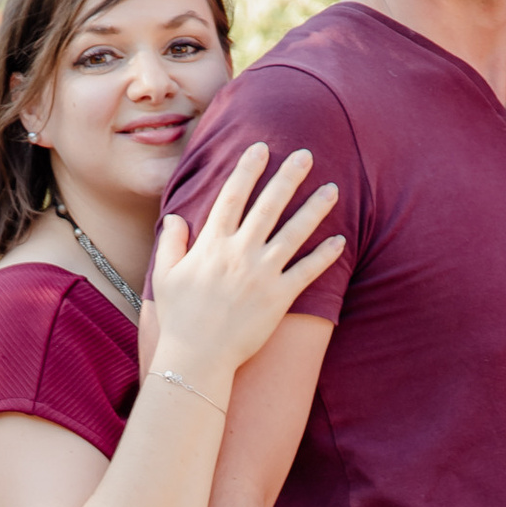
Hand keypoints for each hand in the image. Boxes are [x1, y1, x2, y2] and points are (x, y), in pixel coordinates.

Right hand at [149, 144, 340, 399]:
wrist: (196, 358)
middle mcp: (239, 253)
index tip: (261, 148)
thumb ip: (171, 243)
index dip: (247, 170)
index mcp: (211, 244)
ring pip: (294, 233)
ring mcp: (261, 274)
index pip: (232, 196)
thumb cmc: (180, 318)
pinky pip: (307, 271)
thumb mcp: (165, 276)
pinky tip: (340, 240)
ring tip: (333, 189)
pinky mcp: (279, 298)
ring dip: (315, 209)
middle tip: (306, 154)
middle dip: (288, 177)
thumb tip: (175, 217)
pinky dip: (324, 256)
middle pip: (268, 205)